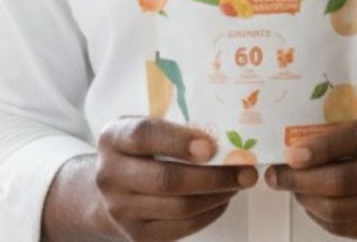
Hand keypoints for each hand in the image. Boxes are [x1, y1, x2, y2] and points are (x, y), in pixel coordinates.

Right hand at [94, 117, 256, 240]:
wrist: (111, 190)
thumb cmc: (139, 151)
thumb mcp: (145, 128)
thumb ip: (174, 125)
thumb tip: (226, 134)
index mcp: (113, 138)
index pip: (144, 135)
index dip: (179, 141)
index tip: (211, 146)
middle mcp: (110, 175)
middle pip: (167, 179)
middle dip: (214, 176)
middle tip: (246, 170)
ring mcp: (121, 209)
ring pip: (179, 207)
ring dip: (217, 196)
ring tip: (239, 183)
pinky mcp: (138, 235)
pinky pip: (182, 227)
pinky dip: (209, 214)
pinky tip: (222, 200)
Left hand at [266, 104, 356, 239]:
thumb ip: (353, 115)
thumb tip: (302, 117)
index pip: (356, 140)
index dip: (319, 148)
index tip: (291, 153)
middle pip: (342, 182)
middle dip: (301, 180)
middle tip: (278, 174)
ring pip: (340, 210)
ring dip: (307, 200)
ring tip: (293, 188)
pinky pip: (348, 229)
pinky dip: (322, 216)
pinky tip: (313, 202)